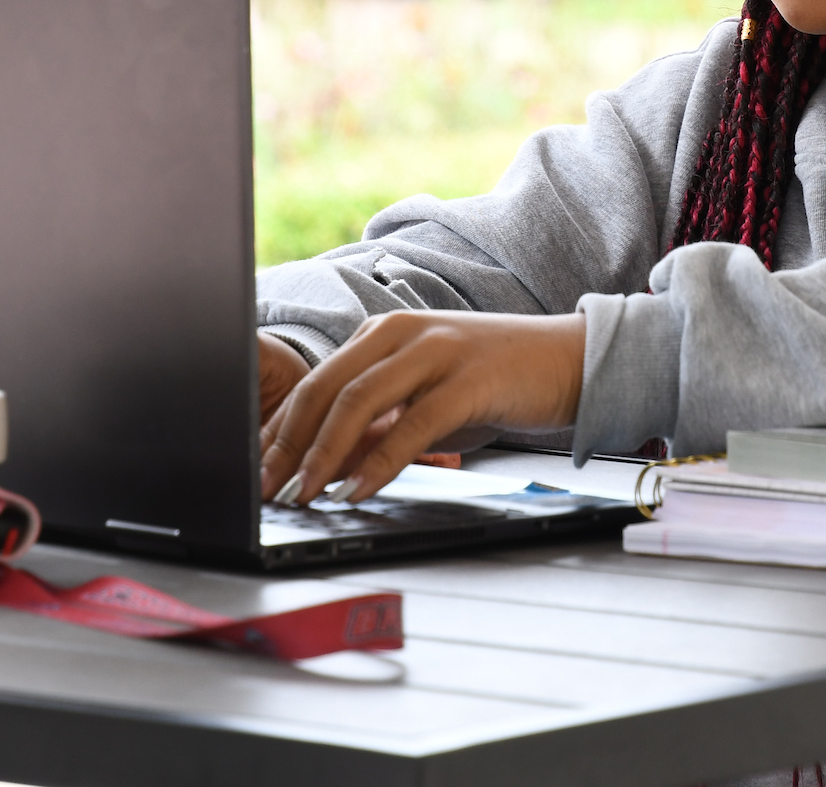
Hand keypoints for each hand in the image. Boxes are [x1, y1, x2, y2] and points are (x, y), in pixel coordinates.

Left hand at [260, 310, 585, 506]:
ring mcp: (436, 351)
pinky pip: (411, 423)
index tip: (256, 470)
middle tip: (267, 488)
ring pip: (359, 401)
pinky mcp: (468, 379)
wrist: (569, 360)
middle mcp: (403, 332)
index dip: (279, 429)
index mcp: (385, 331)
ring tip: (303, 494)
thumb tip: (326, 468)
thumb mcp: (426, 400)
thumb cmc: (494, 381)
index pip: (316, 380)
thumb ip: (379, 426)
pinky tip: (359, 490)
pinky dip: (379, 462)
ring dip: (323, 454)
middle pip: (326, 387)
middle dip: (288, 444)